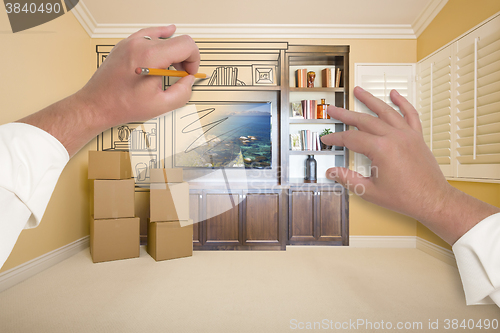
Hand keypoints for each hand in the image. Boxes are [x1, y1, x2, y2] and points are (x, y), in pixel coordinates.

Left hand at [77, 25, 199, 127]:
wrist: (97, 104)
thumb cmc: (122, 105)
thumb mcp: (161, 105)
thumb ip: (183, 92)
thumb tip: (189, 81)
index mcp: (150, 57)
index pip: (186, 45)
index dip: (193, 59)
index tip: (189, 72)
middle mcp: (140, 45)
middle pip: (177, 40)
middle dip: (184, 57)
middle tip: (181, 74)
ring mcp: (131, 42)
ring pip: (163, 37)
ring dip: (172, 51)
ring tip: (170, 67)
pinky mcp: (125, 44)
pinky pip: (148, 33)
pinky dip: (160, 36)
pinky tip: (167, 33)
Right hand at [321, 86, 498, 243]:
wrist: (432, 200)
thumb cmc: (405, 197)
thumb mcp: (370, 191)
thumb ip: (347, 179)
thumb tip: (331, 172)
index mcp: (381, 149)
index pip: (351, 138)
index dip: (336, 138)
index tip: (327, 140)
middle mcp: (394, 137)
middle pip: (364, 120)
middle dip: (345, 114)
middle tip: (333, 110)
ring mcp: (407, 134)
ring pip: (385, 111)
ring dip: (370, 100)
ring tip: (358, 91)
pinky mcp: (416, 137)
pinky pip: (410, 114)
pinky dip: (402, 102)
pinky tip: (394, 94)